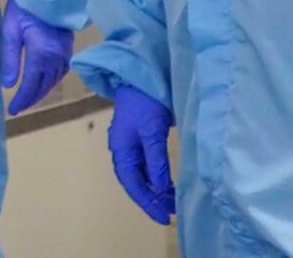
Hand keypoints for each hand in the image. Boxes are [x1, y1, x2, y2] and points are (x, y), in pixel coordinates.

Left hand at [0, 0, 71, 115]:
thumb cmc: (23, 9)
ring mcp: (65, 54)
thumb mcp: (10, 31)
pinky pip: (60, 73)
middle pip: (44, 86)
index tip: (12, 110)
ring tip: (28, 99)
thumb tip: (8, 85)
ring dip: (41, 92)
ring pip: (54, 81)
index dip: (22, 100)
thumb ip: (9, 59)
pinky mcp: (68, 49)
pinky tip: (42, 84)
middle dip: (31, 99)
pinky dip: (51, 82)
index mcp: (41, 55)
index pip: (31, 85)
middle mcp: (56, 58)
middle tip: (18, 107)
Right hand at [106, 84, 175, 226]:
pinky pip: (147, 164)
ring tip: (171, 202)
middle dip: (151, 198)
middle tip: (170, 213)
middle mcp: (123, 149)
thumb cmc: (145, 103)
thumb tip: (159, 189)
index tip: (164, 216)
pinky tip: (167, 183)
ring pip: (141, 174)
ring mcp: (131, 143)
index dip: (146, 202)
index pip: (132, 182)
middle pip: (135, 181)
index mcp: (121, 149)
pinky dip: (157, 177)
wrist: (142, 75)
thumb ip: (156, 161)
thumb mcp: (152, 133)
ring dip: (155, 189)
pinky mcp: (141, 137)